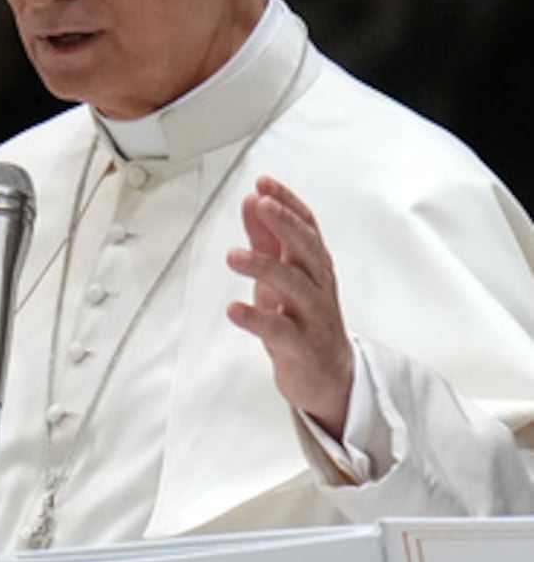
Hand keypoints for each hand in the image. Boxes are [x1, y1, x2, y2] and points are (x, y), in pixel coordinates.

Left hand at [226, 177, 352, 439]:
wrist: (329, 378)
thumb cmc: (302, 319)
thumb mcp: (282, 274)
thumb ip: (266, 239)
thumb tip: (251, 201)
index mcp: (314, 265)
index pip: (307, 226)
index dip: (287, 202)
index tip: (264, 183)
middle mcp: (318, 286)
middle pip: (307, 249)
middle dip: (285, 224)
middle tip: (261, 205)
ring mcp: (313, 317)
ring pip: (294, 286)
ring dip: (263, 267)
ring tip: (233, 256)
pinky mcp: (301, 348)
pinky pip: (279, 331)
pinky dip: (256, 319)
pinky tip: (233, 309)